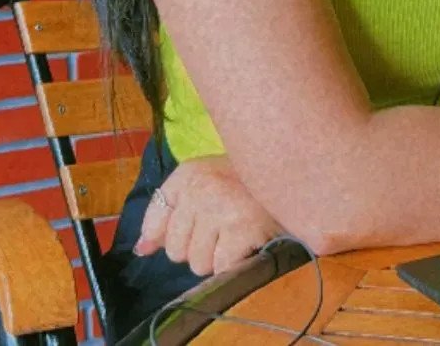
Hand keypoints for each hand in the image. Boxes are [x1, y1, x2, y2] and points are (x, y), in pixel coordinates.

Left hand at [135, 154, 281, 276]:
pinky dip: (236, 262)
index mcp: (189, 172)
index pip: (156, 217)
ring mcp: (221, 206)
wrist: (298, 177)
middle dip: (198, 247)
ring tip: (238, 233)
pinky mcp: (241, 227)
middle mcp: (201, 186)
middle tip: (224, 227)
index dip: (172, 233)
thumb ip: (170, 213)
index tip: (197, 225)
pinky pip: (221, 267)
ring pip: (197, 263)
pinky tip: (249, 241)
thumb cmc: (247, 184)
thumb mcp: (206, 185)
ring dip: (217, 257)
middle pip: (175, 248)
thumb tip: (141, 250)